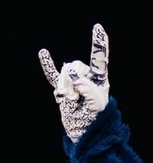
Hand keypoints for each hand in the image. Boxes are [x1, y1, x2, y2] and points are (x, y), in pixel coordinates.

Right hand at [39, 23, 109, 141]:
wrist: (84, 134)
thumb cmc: (96, 120)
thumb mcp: (96, 104)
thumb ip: (86, 86)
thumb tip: (71, 72)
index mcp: (100, 81)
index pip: (99, 60)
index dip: (99, 45)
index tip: (98, 28)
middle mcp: (87, 78)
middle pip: (77, 66)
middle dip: (74, 81)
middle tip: (79, 98)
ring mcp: (74, 83)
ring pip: (65, 73)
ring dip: (65, 87)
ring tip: (72, 100)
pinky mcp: (63, 89)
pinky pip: (53, 75)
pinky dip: (47, 66)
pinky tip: (43, 53)